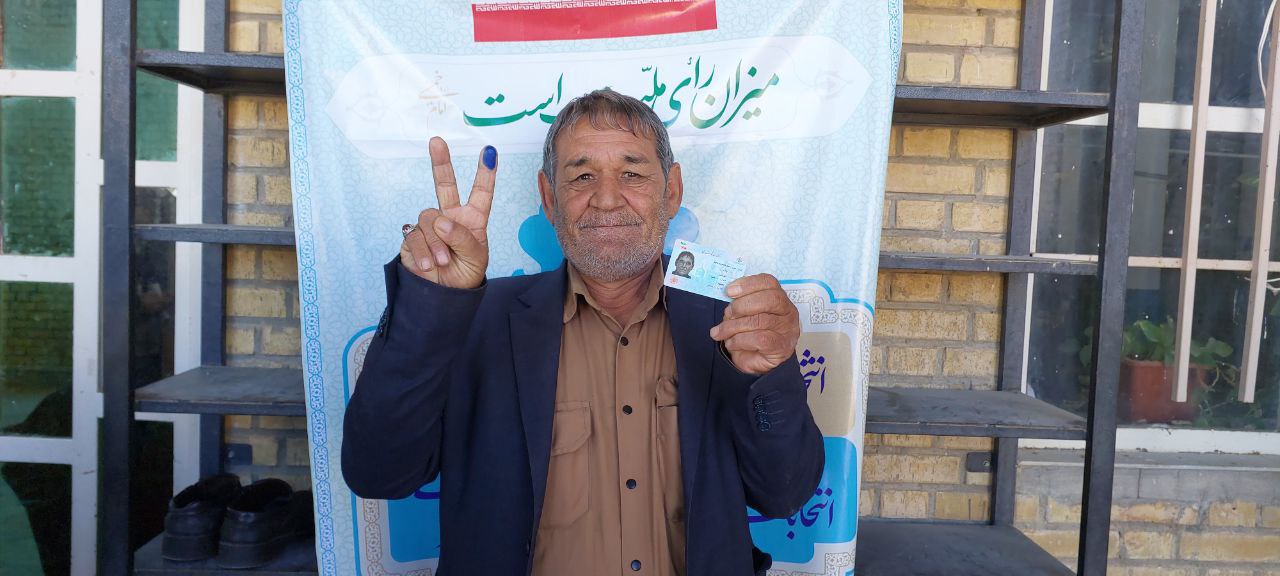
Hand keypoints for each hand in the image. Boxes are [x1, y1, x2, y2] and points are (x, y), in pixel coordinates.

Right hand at [400, 137, 495, 288]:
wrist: (443, 295)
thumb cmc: (465, 274)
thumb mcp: (475, 257)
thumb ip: (462, 237)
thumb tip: (441, 221)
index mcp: (472, 220)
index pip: (481, 193)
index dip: (486, 173)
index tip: (490, 151)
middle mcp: (450, 217)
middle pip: (445, 185)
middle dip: (441, 162)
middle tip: (436, 141)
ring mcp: (430, 226)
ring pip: (430, 219)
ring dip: (438, 243)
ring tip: (443, 261)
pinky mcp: (412, 237)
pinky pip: (416, 235)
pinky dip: (424, 251)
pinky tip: (429, 265)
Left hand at [709, 274, 799, 374]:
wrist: (755, 362)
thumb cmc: (750, 334)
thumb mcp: (742, 315)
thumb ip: (739, 304)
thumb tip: (728, 301)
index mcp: (779, 298)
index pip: (769, 282)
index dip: (748, 284)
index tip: (729, 291)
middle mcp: (788, 312)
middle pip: (770, 299)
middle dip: (743, 305)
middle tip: (728, 314)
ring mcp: (787, 330)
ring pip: (760, 321)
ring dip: (734, 326)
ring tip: (721, 332)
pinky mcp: (781, 347)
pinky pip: (759, 339)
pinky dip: (740, 340)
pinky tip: (731, 343)